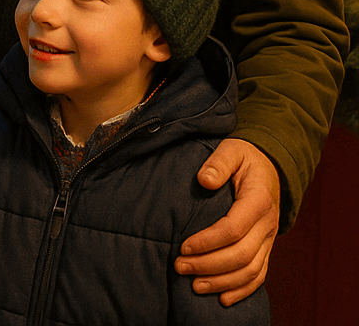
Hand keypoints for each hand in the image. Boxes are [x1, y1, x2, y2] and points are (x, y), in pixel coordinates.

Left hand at [175, 138, 279, 305]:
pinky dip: (242, 290)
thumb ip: (218, 163)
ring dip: (222, 282)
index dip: (208, 241)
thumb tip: (204, 180)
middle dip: (210, 265)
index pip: (234, 229)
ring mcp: (269, 239)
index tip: (184, 247)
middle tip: (180, 267)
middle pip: (241, 255)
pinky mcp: (266, 247)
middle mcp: (267, 224)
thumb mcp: (231, 150)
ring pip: (250, 271)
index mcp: (258, 200)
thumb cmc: (244, 157)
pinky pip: (259, 275)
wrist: (269, 165)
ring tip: (194, 286)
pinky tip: (223, 299)